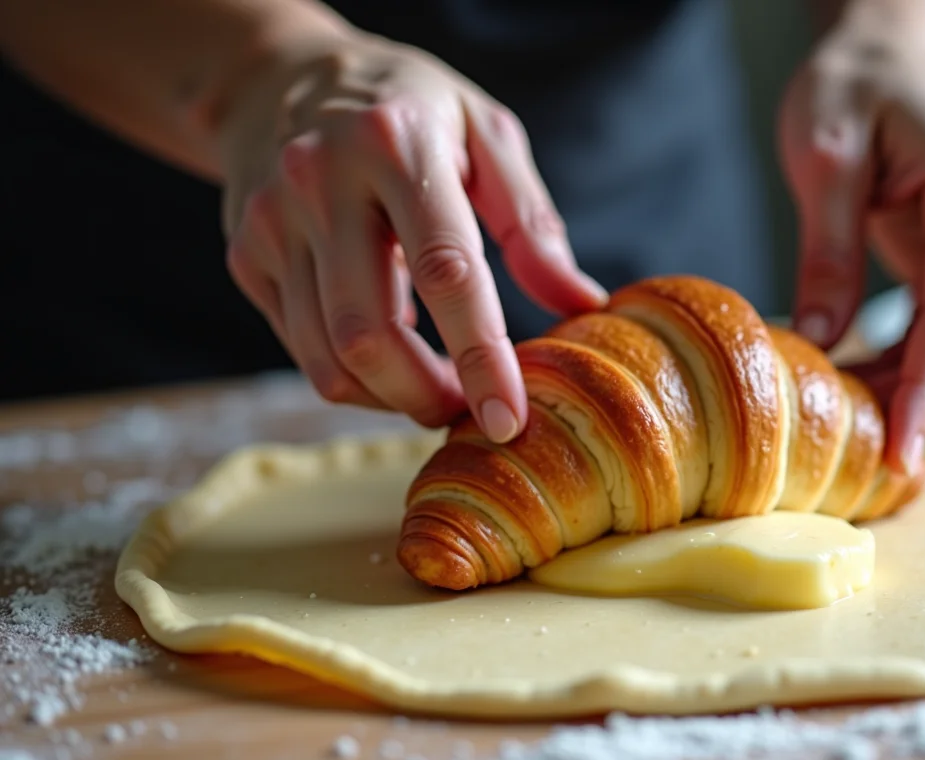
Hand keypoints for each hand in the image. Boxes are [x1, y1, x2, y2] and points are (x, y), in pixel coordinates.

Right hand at [216, 30, 606, 441]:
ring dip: (391, 398)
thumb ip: (532, 222)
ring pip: (328, 358)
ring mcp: (272, 223)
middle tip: (470, 410)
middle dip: (427, 397)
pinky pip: (302, 348)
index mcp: (396, 145)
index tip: (509, 418)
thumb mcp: (485, 133)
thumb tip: (579, 304)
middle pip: (369, 334)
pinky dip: (355, 375)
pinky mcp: (246, 256)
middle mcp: (320, 181)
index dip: (480, 356)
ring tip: (436, 388)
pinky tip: (390, 352)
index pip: (445, 272)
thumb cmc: (407, 109)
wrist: (278, 77)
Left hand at [778, 19, 924, 473]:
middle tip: (852, 442)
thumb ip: (826, 249)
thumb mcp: (823, 152)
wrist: (902, 51)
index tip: (898, 451)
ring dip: (924, 391)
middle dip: (924, 404)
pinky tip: (872, 378)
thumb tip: (820, 343)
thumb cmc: (860, 83)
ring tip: (852, 412)